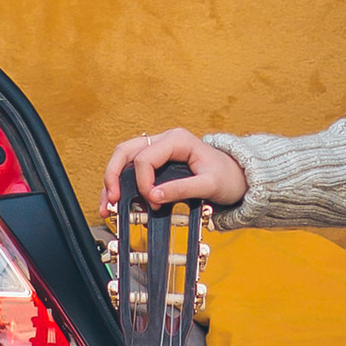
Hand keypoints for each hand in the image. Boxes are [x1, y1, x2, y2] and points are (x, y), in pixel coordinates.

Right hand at [101, 130, 247, 216]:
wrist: (238, 177)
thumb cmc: (227, 176)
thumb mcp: (209, 184)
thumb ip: (181, 189)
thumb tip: (153, 197)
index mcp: (177, 140)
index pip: (146, 158)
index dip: (143, 182)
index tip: (151, 201)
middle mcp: (164, 141)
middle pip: (126, 151)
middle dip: (113, 175)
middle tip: (111, 199)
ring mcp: (158, 151)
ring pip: (124, 160)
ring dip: (112, 181)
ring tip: (107, 205)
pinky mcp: (157, 164)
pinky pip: (132, 170)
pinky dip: (122, 185)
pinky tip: (116, 202)